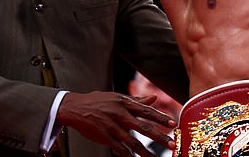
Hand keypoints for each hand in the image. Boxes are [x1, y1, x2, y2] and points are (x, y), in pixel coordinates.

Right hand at [57, 91, 176, 156]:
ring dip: (146, 152)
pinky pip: (119, 149)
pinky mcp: (104, 137)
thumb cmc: (98, 101)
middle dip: (159, 137)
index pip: (146, 111)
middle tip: (171, 144)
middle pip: (143, 128)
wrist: (75, 108)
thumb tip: (154, 98)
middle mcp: (120, 114)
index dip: (161, 118)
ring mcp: (112, 127)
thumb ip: (136, 100)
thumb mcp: (117, 97)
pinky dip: (128, 155)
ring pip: (133, 142)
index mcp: (125, 103)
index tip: (173, 124)